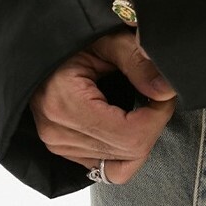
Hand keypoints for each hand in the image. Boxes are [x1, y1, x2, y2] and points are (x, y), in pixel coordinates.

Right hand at [29, 20, 177, 184]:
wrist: (39, 45)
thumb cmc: (71, 39)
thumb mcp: (107, 40)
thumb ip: (138, 62)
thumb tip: (166, 91)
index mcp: (65, 104)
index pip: (130, 136)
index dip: (158, 117)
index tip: (164, 94)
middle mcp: (57, 132)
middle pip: (128, 153)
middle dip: (153, 126)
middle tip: (156, 96)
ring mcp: (58, 145)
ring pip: (119, 166)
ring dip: (139, 139)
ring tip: (141, 107)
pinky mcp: (62, 149)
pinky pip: (105, 166)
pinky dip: (122, 148)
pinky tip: (126, 122)